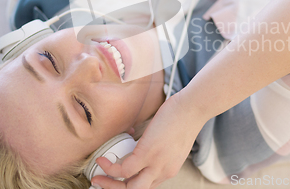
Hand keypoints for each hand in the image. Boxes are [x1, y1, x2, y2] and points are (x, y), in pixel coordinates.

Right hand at [90, 93, 205, 188]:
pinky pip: (123, 169)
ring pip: (129, 187)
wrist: (191, 109)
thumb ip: (156, 147)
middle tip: (101, 182)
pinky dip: (109, 167)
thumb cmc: (183, 118)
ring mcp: (155, 164)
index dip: (128, 183)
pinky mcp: (147, 153)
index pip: (145, 185)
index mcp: (168, 169)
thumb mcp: (170, 141)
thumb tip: (137, 141)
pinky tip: (102, 160)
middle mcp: (163, 171)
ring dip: (110, 184)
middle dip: (115, 188)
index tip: (116, 178)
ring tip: (98, 176)